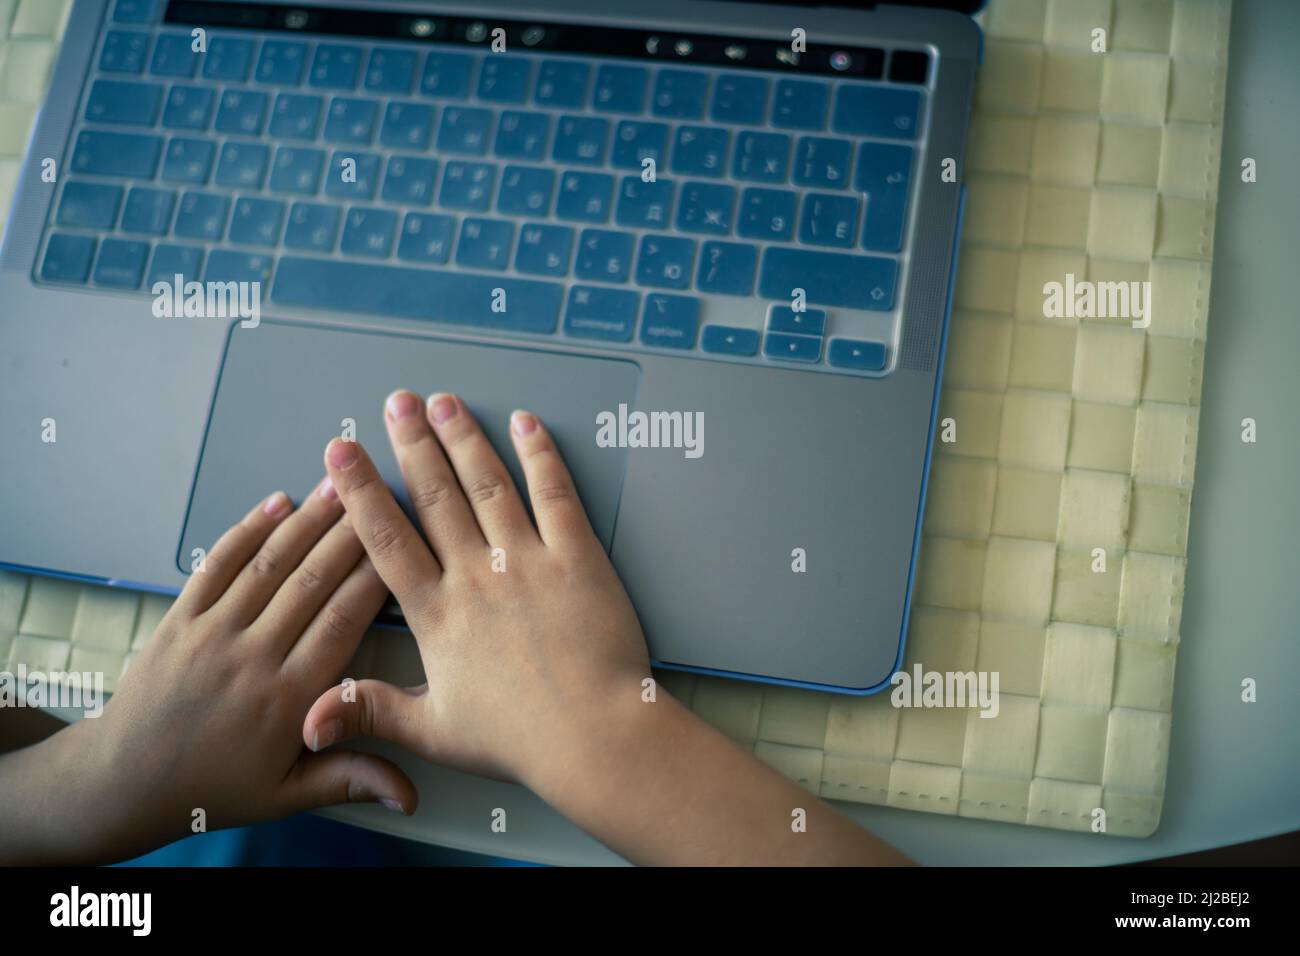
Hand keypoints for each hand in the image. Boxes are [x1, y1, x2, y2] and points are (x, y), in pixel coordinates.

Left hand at [4, 483, 417, 863]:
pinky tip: (275, 503)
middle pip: (313, 582)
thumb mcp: (286, 795)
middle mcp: (251, 658)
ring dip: (307, 521)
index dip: (376, 578)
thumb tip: (409, 794)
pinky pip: (216, 565)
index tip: (404, 544)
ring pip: (269, 565)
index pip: (344, 622)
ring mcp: (212, 634)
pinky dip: (246, 530)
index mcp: (287, 699)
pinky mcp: (179, 620)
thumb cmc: (210, 789)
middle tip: (381, 493)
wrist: (123, 784)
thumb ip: (349, 779)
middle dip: (351, 533)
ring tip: (338, 484)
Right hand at [303, 391, 651, 788]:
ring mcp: (527, 561)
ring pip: (488, 484)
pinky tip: (526, 425)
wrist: (593, 736)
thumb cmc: (519, 739)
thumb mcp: (433, 731)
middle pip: (436, 496)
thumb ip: (370, 710)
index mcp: (437, 614)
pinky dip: (540, 455)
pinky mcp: (577, 558)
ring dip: (464, 438)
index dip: (361, 490)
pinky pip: (555, 494)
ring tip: (444, 401)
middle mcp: (476, 576)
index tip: (340, 451)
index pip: (386, 539)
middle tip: (396, 402)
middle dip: (412, 443)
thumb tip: (308, 718)